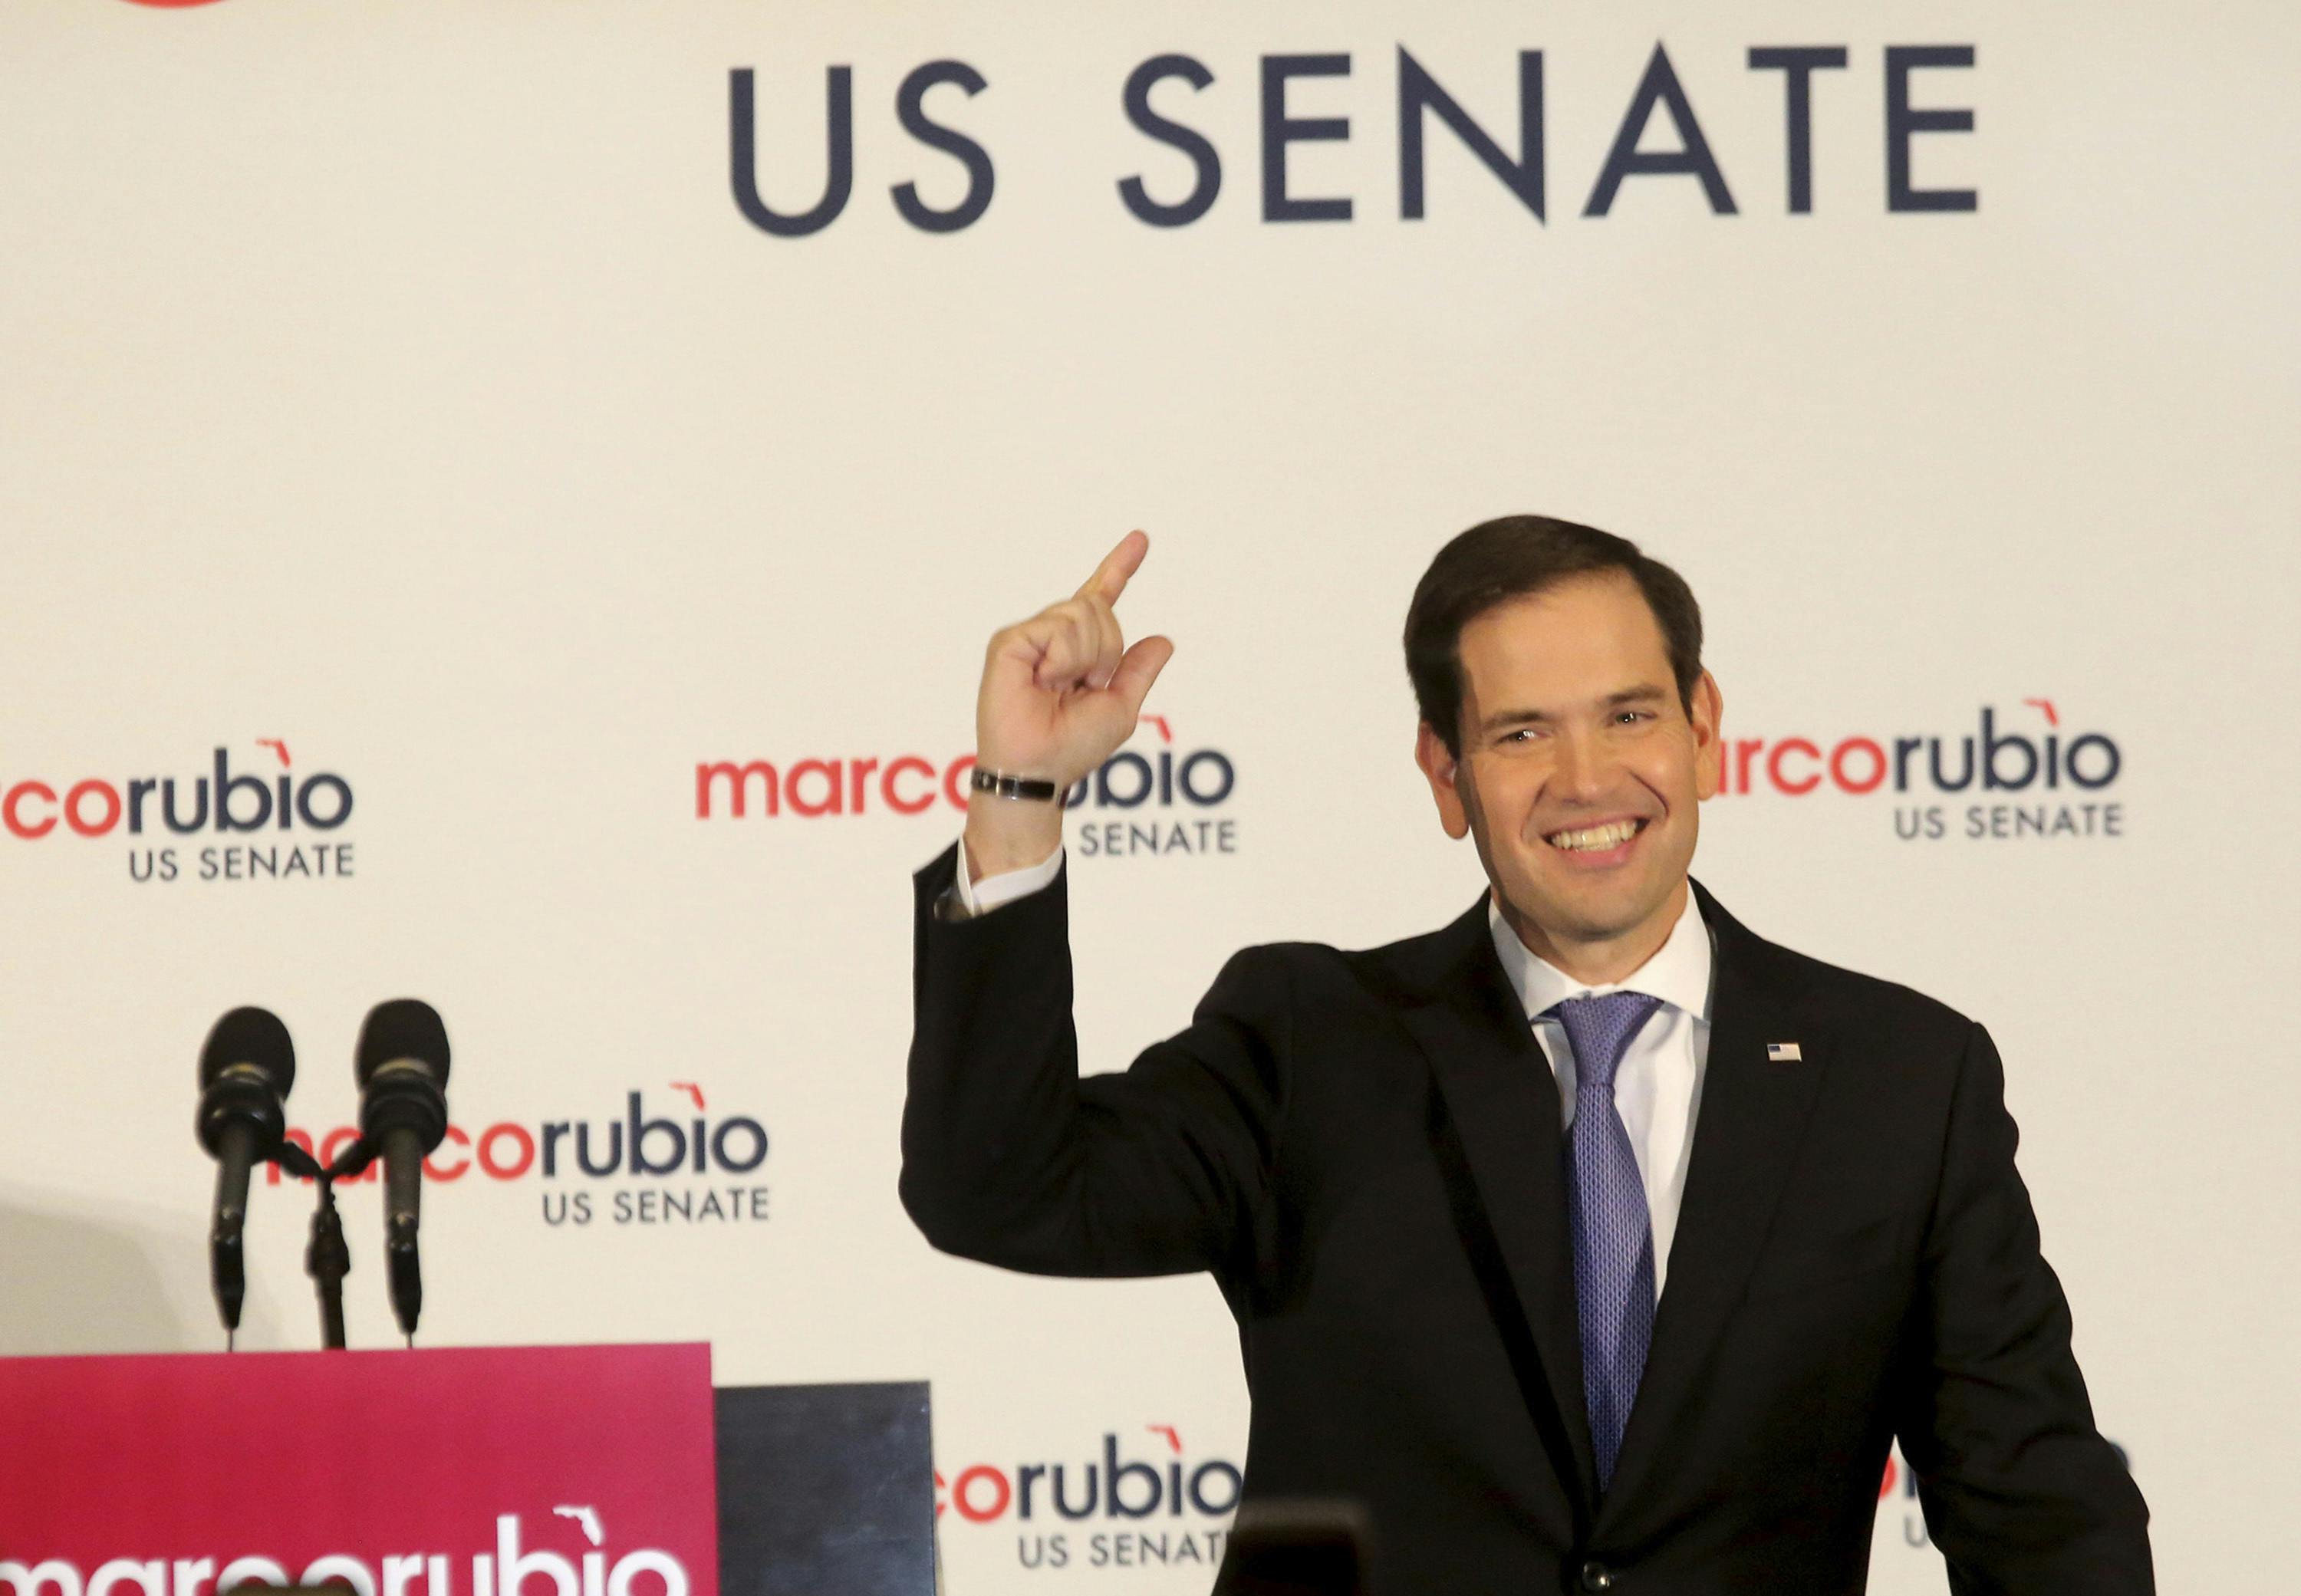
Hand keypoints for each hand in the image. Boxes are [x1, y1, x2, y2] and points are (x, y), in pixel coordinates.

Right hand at [964, 531, 1174, 878]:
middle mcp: (1053, 636)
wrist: (1040, 769)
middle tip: (1082, 686)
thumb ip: (1138, 671)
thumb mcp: (1121, 707)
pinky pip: (1057, 629)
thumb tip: (1163, 640)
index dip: (1120, 568)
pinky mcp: (1009, 642)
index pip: (1102, 599)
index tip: (1141, 539)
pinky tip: (1044, 681)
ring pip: (1082, 612)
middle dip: (1106, 649)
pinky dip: (1063, 658)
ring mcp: (1030, 637)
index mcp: (1079, 649)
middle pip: (1099, 606)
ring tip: (1059, 687)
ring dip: (1085, 656)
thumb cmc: (1074, 747)